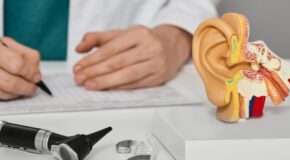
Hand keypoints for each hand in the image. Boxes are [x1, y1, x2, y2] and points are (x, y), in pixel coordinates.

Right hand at [0, 37, 40, 99]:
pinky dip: (9, 95)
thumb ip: (28, 56)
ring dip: (19, 92)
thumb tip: (36, 75)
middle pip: (11, 82)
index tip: (37, 77)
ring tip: (24, 88)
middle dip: (26, 87)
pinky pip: (0, 95)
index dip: (30, 73)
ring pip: (4, 93)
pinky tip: (12, 90)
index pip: (18, 65)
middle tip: (32, 87)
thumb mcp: (10, 44)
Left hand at [73, 25, 191, 89]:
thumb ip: (98, 38)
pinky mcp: (159, 77)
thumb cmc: (143, 41)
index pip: (111, 49)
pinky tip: (107, 89)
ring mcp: (156, 63)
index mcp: (139, 33)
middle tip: (80, 79)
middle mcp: (150, 47)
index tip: (78, 67)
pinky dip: (119, 88)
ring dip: (105, 82)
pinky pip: (136, 85)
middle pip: (117, 63)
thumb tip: (79, 48)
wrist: (171, 46)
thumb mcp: (122, 34)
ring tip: (90, 86)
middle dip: (95, 72)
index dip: (92, 60)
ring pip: (127, 75)